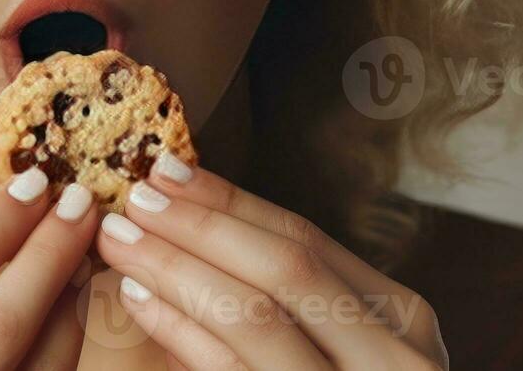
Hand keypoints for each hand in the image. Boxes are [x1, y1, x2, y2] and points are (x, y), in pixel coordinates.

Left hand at [94, 158, 449, 369]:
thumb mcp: (338, 353)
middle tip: (131, 194)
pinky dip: (185, 332)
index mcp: (403, 326)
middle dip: (202, 225)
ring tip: (119, 239)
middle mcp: (397, 365)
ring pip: (260, 319)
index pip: (309, 244)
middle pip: (288, 269)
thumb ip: (286, 300)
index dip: (231, 203)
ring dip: (179, 268)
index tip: (164, 171)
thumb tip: (187, 213)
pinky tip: (139, 301)